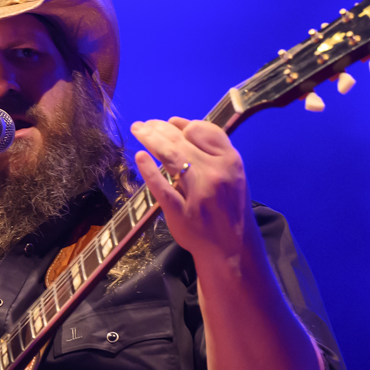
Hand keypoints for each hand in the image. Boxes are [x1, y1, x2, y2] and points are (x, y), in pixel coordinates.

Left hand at [131, 117, 252, 260]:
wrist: (232, 247)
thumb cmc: (228, 207)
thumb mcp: (231, 175)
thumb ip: (211, 152)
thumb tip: (181, 125)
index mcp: (230, 161)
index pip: (204, 131)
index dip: (183, 124)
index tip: (168, 123)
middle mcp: (215, 173)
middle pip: (182, 141)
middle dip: (159, 128)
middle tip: (144, 124)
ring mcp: (198, 193)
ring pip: (171, 157)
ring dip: (151, 139)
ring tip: (138, 130)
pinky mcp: (181, 212)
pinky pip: (161, 187)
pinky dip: (148, 170)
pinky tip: (139, 157)